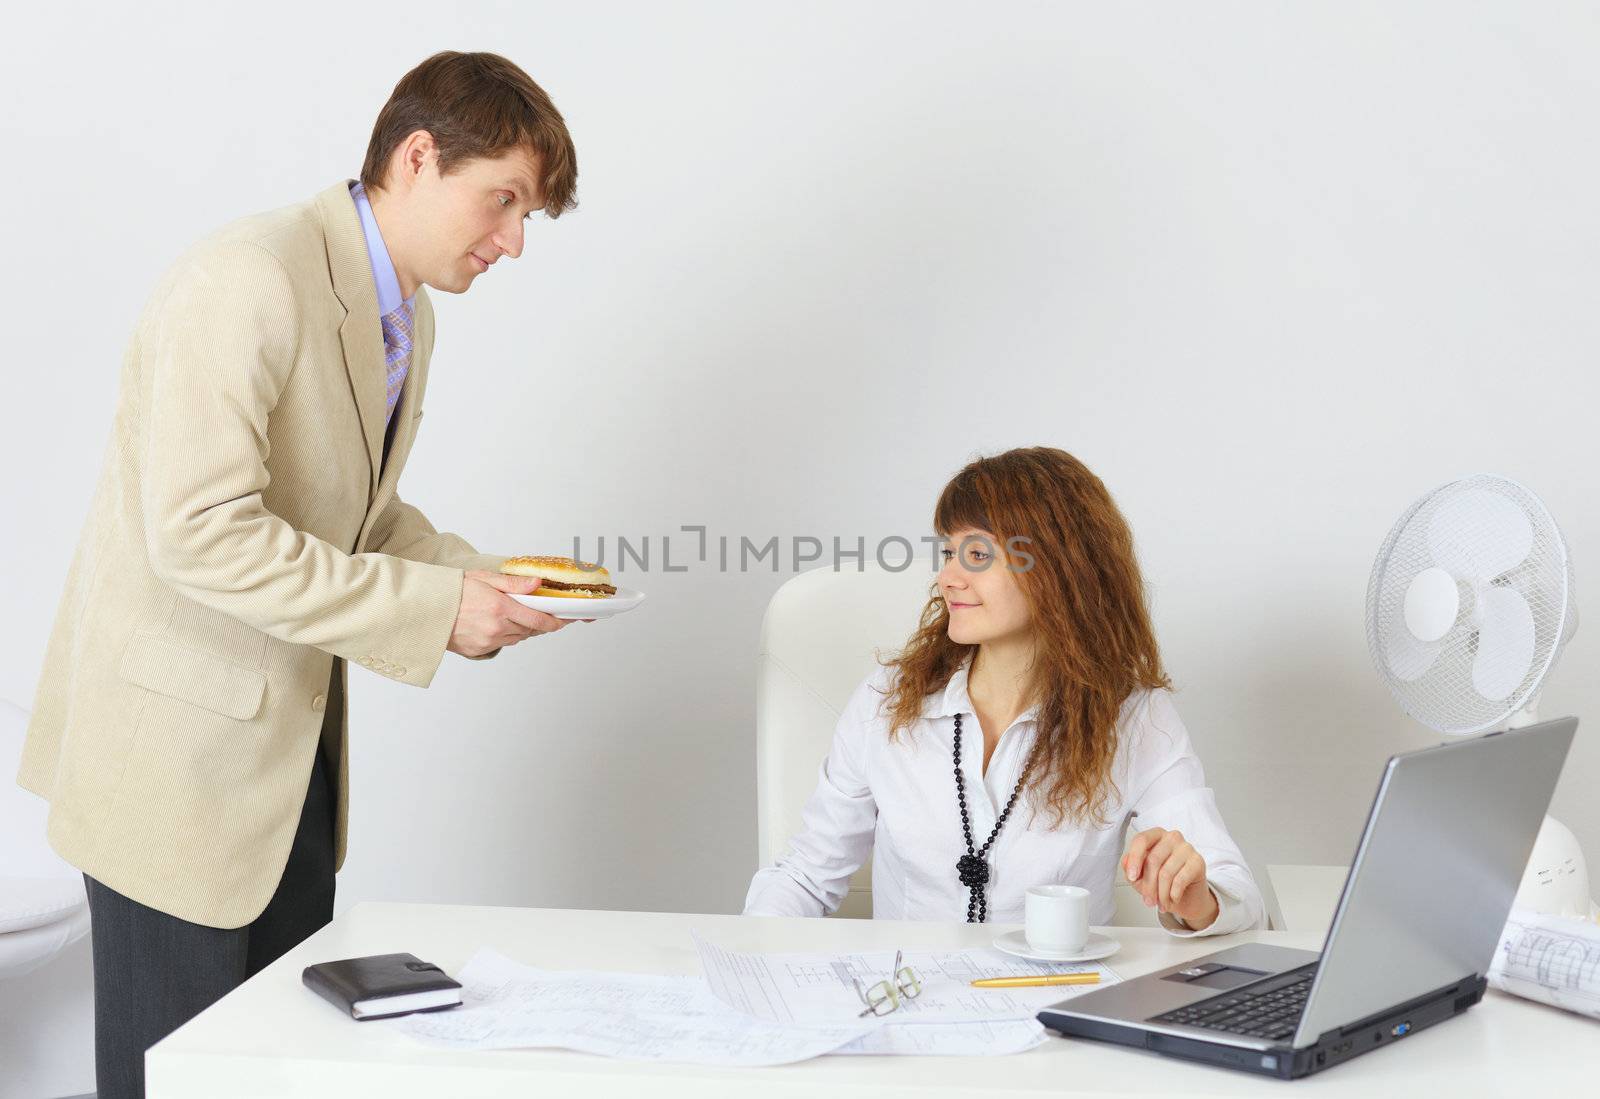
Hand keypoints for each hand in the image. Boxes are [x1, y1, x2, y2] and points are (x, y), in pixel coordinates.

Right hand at [448, 570, 569, 656]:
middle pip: (528, 630)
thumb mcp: (484, 579)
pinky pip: (500, 644)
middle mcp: (496, 628)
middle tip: (532, 612)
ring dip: (518, 629)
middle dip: (534, 622)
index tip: (562, 621)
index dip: (554, 622)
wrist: (425, 608)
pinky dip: (502, 636)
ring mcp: (487, 642)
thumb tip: (538, 585)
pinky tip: (492, 624)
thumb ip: (514, 584)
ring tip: (507, 615)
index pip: (538, 620)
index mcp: (500, 608)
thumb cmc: (452, 590)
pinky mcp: (478, 651)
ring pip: (515, 638)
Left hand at [1123, 827, 1218, 929]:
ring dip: (1161, 894)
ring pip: (1166, 872)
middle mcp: (1172, 837)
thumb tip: (1126, 862)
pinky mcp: (1198, 861)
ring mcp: (1187, 848)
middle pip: (1153, 860)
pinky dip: (1174, 894)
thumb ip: (1130, 868)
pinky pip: (1180, 879)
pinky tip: (1173, 899)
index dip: (1134, 859)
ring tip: (1161, 904)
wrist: (1188, 897)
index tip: (1132, 877)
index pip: (1141, 840)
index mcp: (1156, 835)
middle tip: (1148, 901)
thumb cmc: (1163, 883)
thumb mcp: (1141, 877)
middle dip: (1148, 885)